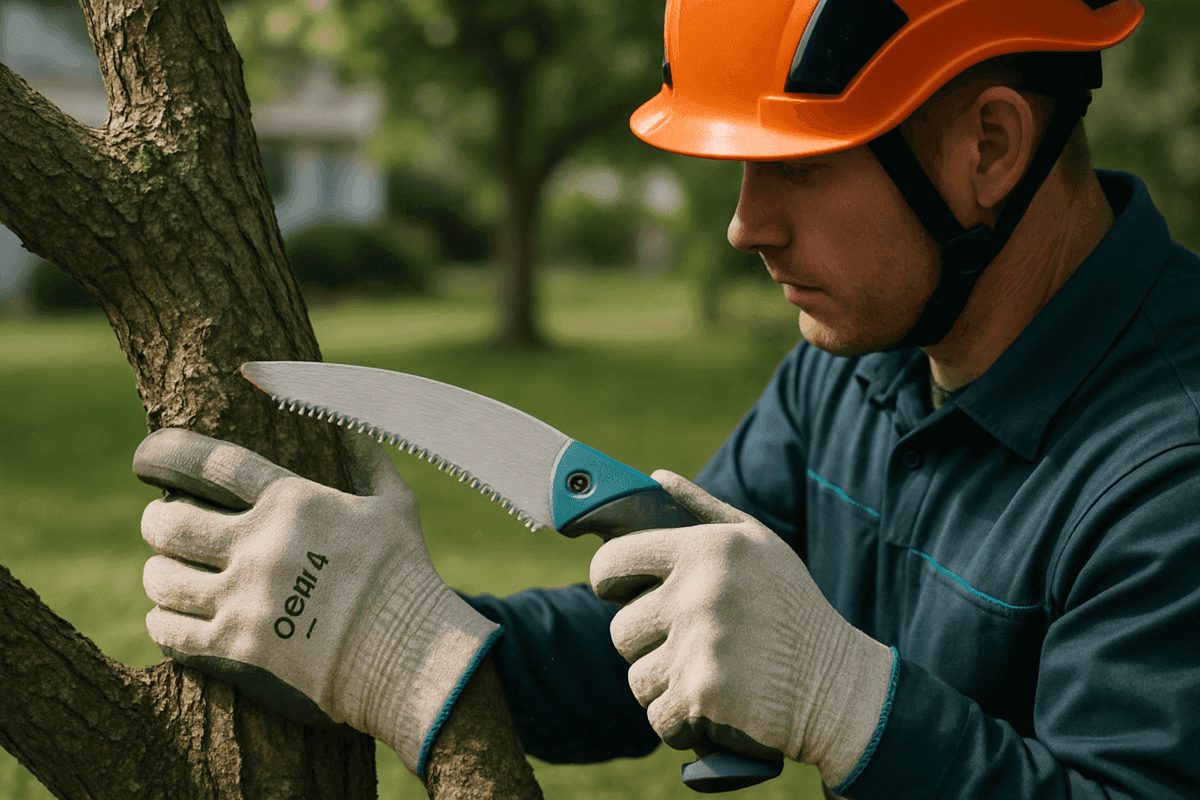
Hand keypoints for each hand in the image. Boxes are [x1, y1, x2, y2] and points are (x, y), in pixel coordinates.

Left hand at [134, 428, 498, 777]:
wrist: (408, 655)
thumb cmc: (405, 576)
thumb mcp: (395, 505)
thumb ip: (368, 458)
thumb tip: (355, 419)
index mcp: (293, 503)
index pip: (208, 463)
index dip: (165, 454)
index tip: (145, 458)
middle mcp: (260, 546)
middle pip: (168, 523)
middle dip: (158, 520)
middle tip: (164, 524)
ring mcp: (244, 601)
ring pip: (161, 578)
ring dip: (159, 573)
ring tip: (170, 573)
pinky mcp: (235, 651)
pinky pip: (168, 631)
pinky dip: (163, 620)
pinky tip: (173, 617)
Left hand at [589, 470, 895, 791]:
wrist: (841, 689)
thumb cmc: (792, 611)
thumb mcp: (758, 545)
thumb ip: (702, 508)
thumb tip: (654, 477)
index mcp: (707, 549)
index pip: (611, 561)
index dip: (610, 580)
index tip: (622, 592)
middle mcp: (700, 591)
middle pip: (621, 630)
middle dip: (648, 644)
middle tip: (692, 646)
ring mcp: (701, 644)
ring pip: (637, 678)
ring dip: (665, 686)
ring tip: (712, 676)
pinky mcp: (703, 695)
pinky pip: (658, 716)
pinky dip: (682, 724)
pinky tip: (718, 708)